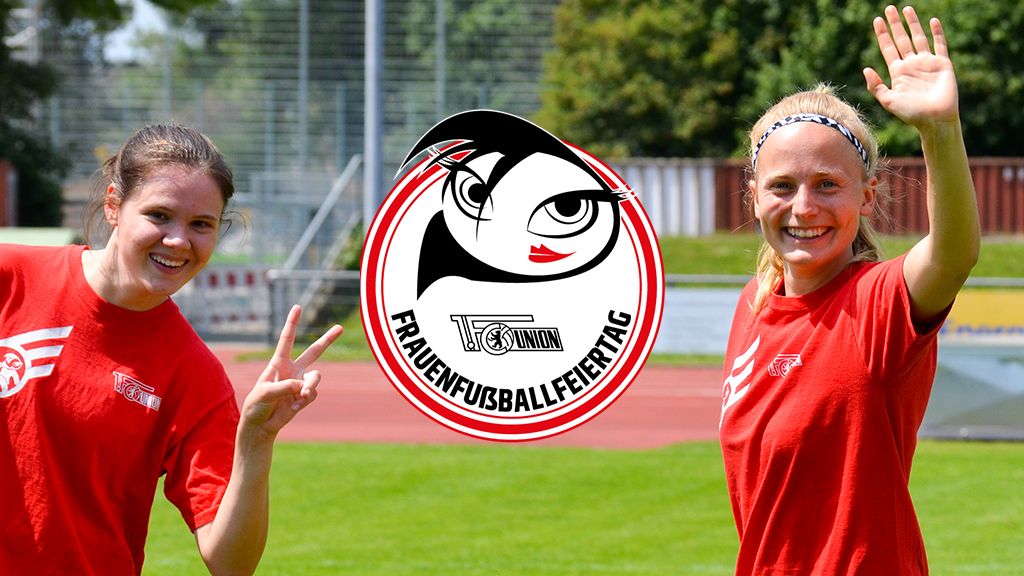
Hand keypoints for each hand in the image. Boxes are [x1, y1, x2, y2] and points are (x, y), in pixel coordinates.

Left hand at [239, 305, 343, 440]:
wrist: (260, 426)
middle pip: (314, 351)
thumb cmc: (256, 405)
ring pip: (316, 377)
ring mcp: (301, 383)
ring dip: (311, 385)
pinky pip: (312, 393)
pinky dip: (305, 399)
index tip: (298, 307)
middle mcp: (292, 370)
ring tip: (302, 394)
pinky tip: (294, 406)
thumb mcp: (265, 393)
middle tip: (340, 327)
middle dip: (328, 339)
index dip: (292, 323)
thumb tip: (304, 385)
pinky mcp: (305, 396)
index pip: (287, 340)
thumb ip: (285, 386)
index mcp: (278, 363)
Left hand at [863, 5, 958, 127]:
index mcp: (897, 72)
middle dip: (895, 24)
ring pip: (918, 38)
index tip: (876, 20)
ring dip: (913, 24)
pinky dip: (937, 33)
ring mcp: (927, 63)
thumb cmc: (911, 114)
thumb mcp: (888, 101)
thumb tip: (865, 68)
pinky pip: (939, 44)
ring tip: (906, 9)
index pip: (888, 48)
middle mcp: (911, 64)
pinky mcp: (942, 64)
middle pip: (901, 39)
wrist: (934, 119)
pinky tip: (932, 21)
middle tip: (889, 8)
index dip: (882, 34)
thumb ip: (876, 86)